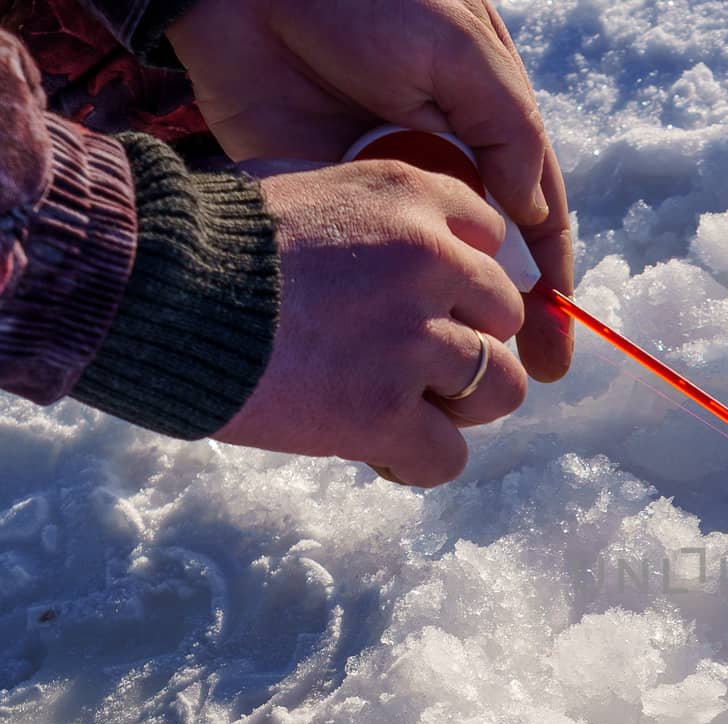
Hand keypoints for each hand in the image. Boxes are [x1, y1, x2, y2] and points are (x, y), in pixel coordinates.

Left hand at [166, 0, 572, 381]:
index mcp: (484, 128)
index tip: (556, 343)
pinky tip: (396, 351)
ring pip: (429, 274)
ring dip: (449, 324)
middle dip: (512, 322)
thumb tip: (533, 216)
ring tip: (466, 379)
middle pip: (489, 259)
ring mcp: (385, 189)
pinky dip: (380, 311)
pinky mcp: (328, 200)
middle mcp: (442, 164)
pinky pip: (364, 266)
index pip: (533, 218)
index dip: (551, 282)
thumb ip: (507, 130)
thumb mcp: (459, 53)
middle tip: (528, 380)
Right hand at [213, 161, 527, 486]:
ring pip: (500, 388)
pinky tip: (381, 449)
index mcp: (413, 197)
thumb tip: (405, 241)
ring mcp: (413, 340)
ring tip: (407, 408)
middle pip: (505, 318)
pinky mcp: (384, 411)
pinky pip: (448, 457)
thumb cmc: (206, 239)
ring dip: (460, 406)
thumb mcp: (301, 184)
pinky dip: (418, 461)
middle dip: (469, 343)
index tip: (430, 300)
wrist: (148, 291)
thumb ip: (370, 211)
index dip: (465, 281)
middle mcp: (430, 262)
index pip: (493, 240)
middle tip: (414, 363)